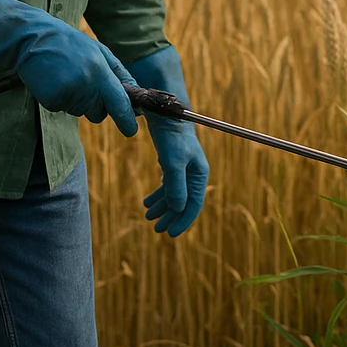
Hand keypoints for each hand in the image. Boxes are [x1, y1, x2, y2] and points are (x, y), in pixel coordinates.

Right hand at [0, 0, 137, 135]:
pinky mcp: (51, 99)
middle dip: (95, 106)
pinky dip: (58, 98)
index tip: (131, 130)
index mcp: (101, 71)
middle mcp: (87, 84)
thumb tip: (134, 92)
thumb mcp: (99, 50)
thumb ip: (118, 72)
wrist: (32, 37)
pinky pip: (60, 108)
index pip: (119, 102)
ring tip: (65, 74)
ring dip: (75, 100)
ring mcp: (69, 93)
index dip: (126, 119)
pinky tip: (53, 80)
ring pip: (79, 111)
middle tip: (82, 82)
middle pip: (99, 113)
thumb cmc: (69, 44)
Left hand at [142, 120, 208, 236]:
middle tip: (156, 228)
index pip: (194, 203)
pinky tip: (147, 201)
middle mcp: (193, 171)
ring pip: (174, 193)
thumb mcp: (173, 163)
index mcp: (199, 173)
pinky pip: (167, 183)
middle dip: (170, 216)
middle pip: (183, 200)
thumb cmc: (172, 136)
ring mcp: (183, 166)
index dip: (183, 220)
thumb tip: (178, 209)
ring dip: (162, 206)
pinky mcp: (172, 160)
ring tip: (147, 215)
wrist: (165, 112)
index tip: (170, 234)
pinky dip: (159, 194)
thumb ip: (176, 186)